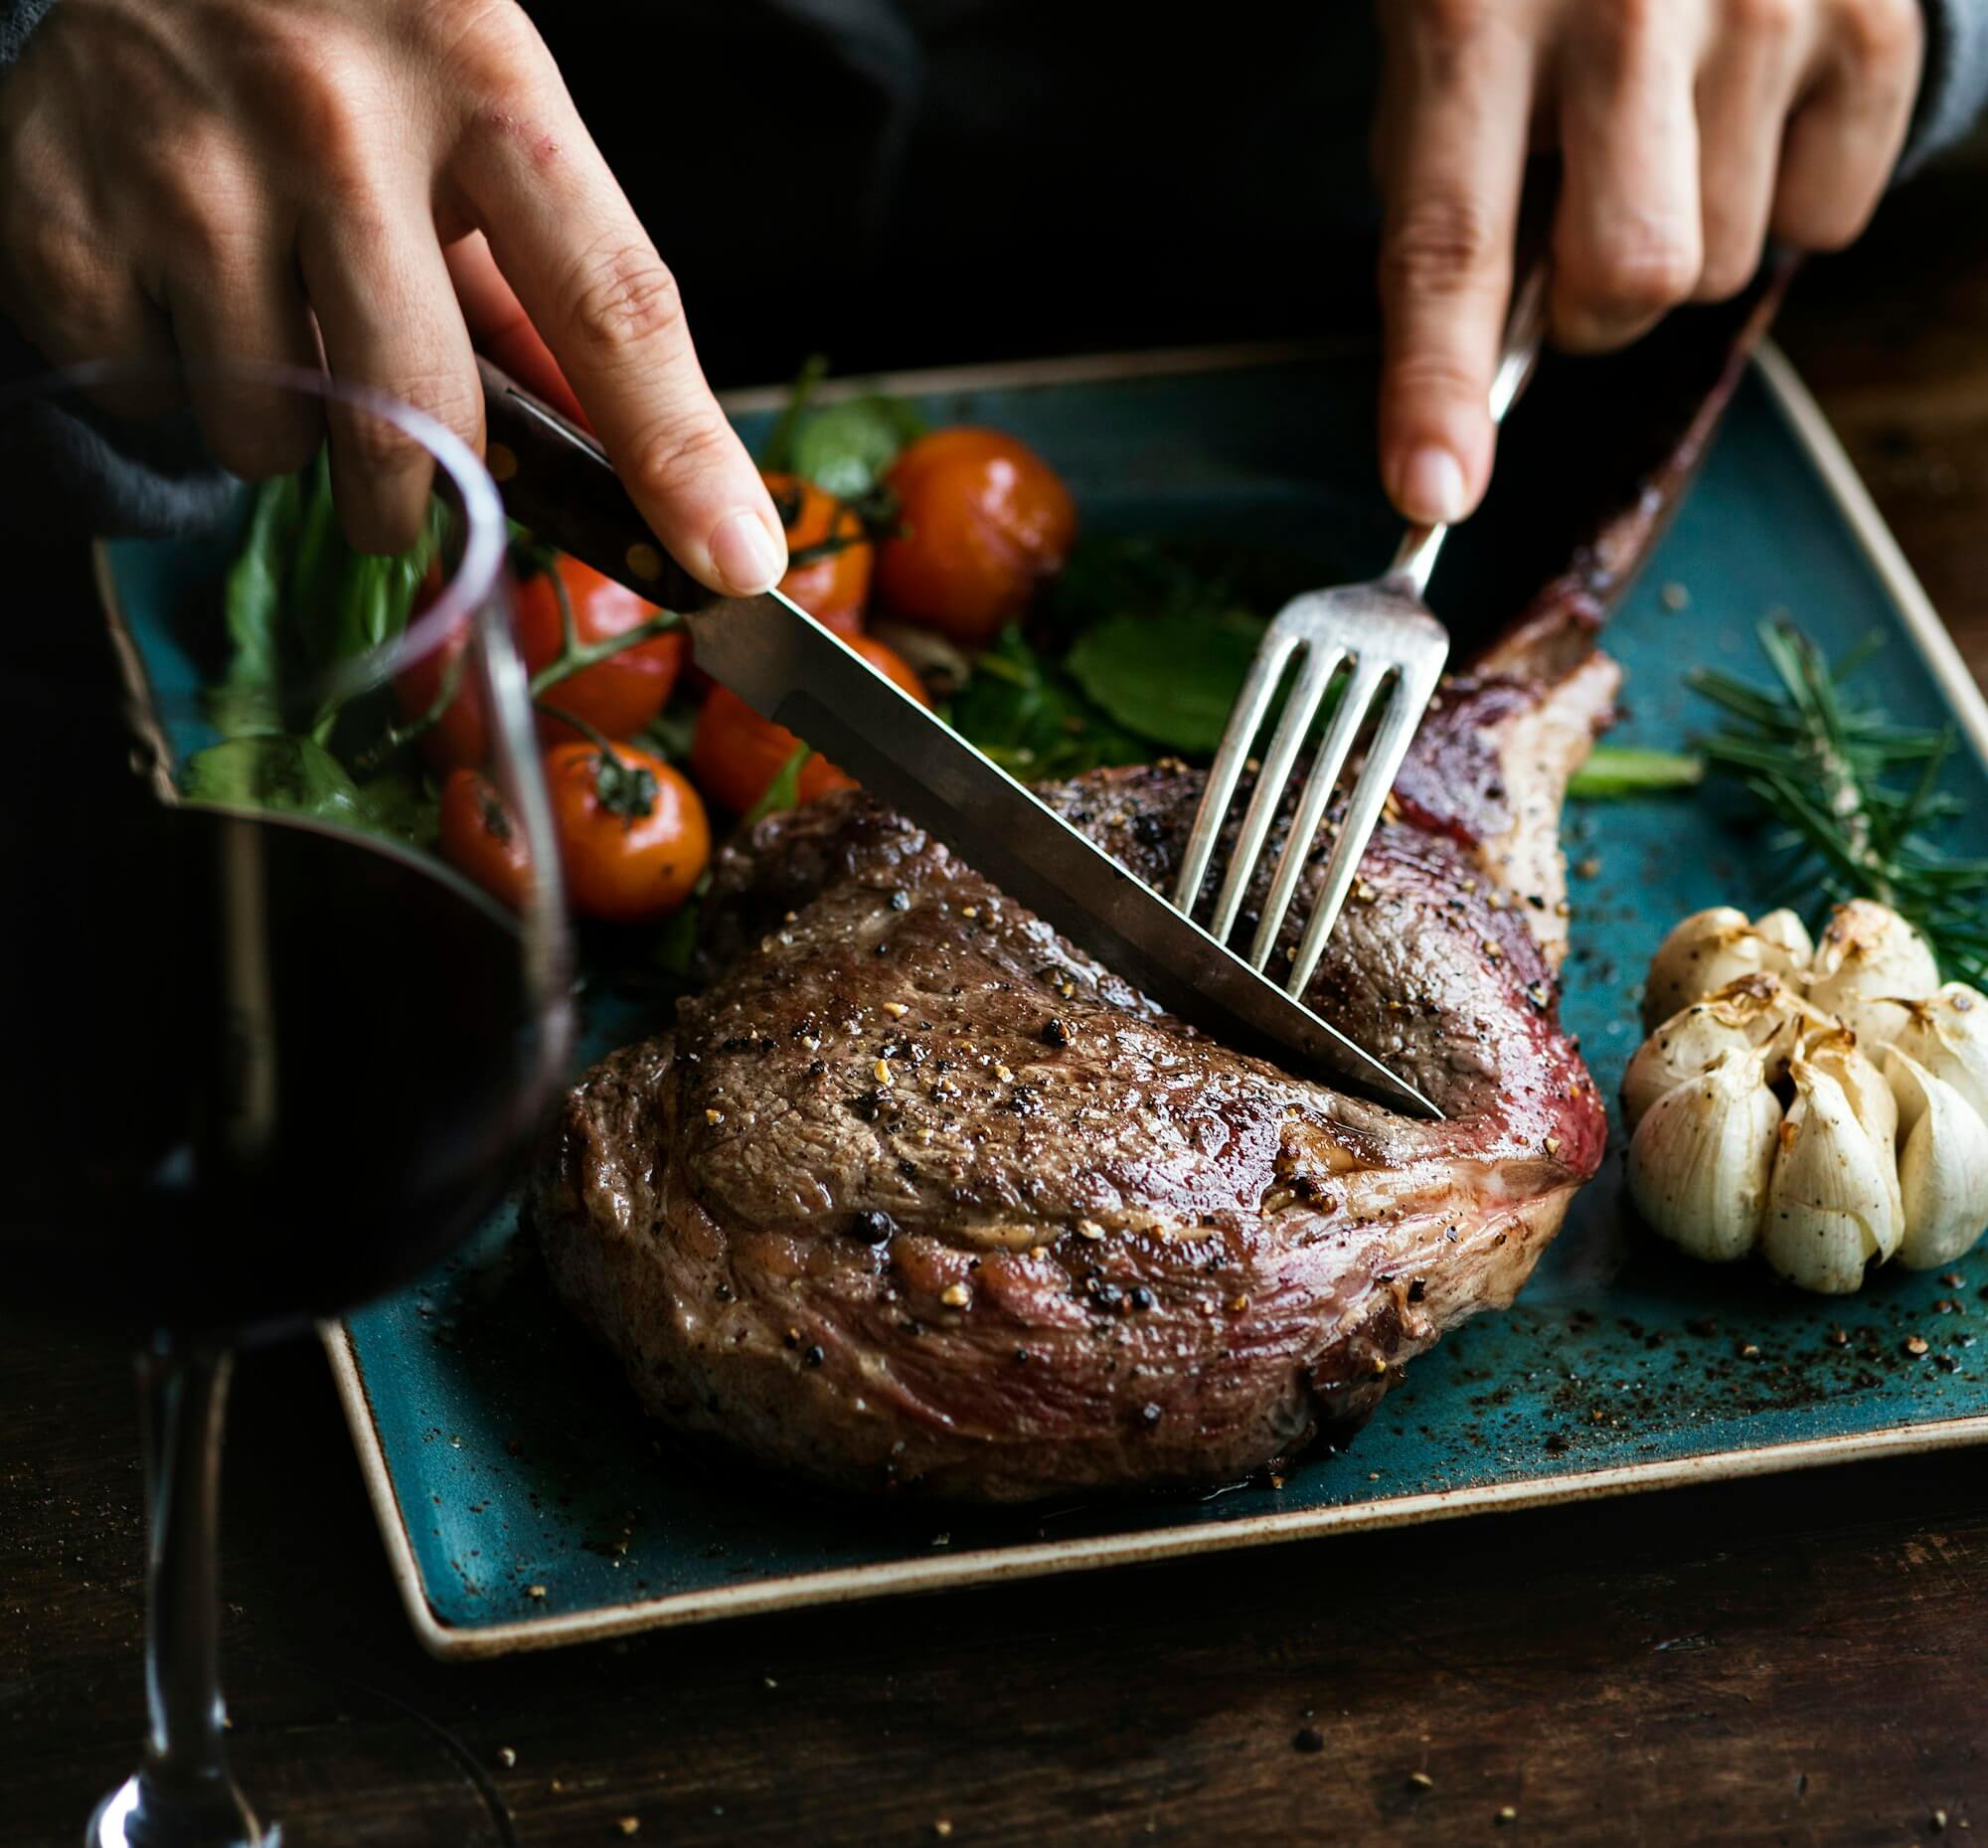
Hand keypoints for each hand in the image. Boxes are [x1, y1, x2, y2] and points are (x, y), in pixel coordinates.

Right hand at [0, 0, 786, 589]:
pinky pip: (138, 392)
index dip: (677, 452)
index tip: (733, 563)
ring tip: (274, 328)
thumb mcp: (477, 106)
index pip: (610, 302)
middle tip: (405, 492)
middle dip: (420, 497)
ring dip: (288, 431)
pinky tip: (177, 292)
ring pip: (271, 430)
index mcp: (480, 77)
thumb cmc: (350, 27)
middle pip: (424, 414)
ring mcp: (188, 156)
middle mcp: (334, 114)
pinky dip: (165, 381)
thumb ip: (548, 279)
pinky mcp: (62, 194)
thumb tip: (632, 458)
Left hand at [1374, 0, 1923, 525]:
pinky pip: (1825, 220)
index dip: (1436, 384)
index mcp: (1475, 16)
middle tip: (1584, 234)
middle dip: (1597, 309)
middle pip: (1631, 279)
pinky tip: (1746, 106)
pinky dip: (1784, 195)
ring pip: (1726, 266)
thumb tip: (1473, 394)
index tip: (1433, 492)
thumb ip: (1452, 205)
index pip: (1450, 241)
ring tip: (1669, 129)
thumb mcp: (1450, 52)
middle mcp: (1627, 1)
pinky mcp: (1874, 16)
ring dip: (1689, 241)